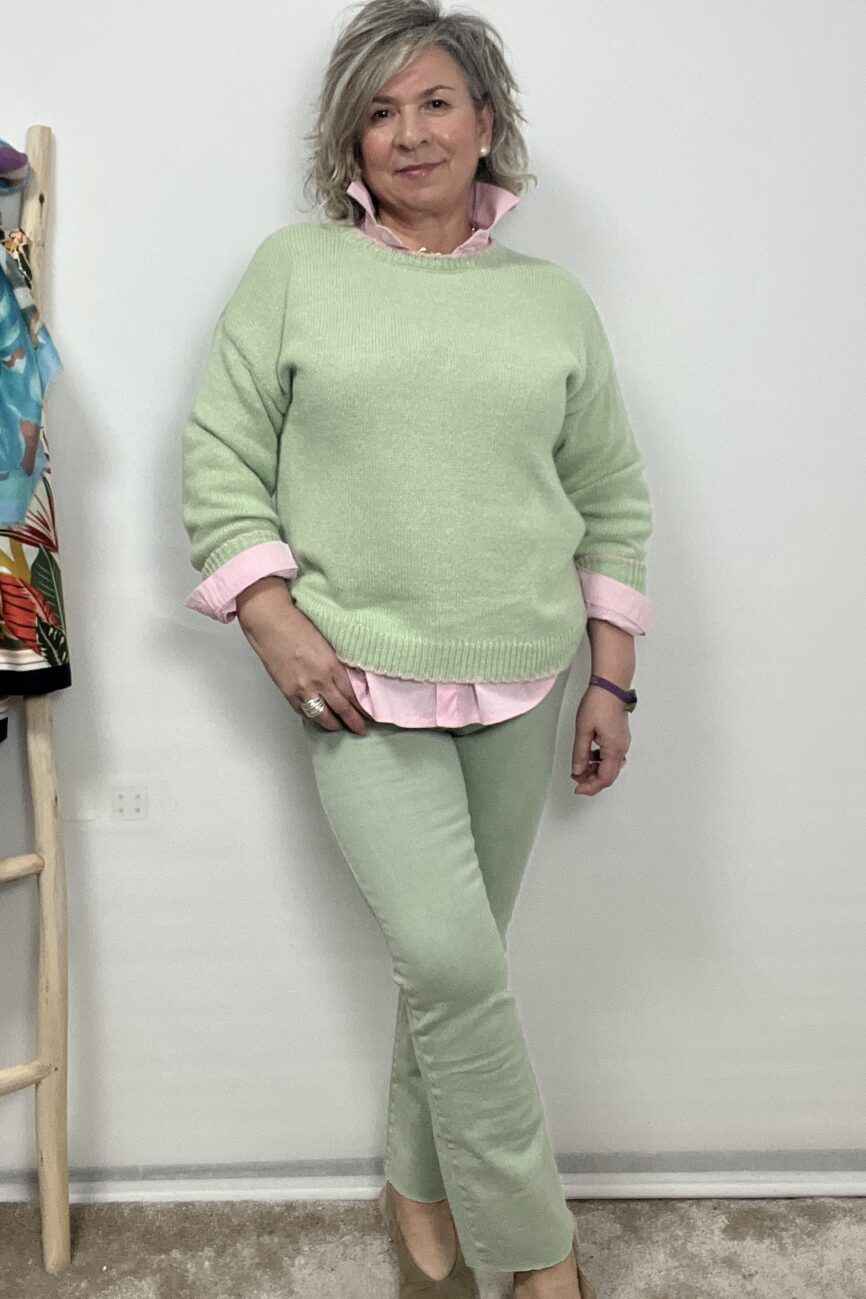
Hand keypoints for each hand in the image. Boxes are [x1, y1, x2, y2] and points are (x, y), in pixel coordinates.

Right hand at [237, 586, 371, 733]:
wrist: (270, 623)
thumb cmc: (297, 625)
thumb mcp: (327, 643)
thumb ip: (336, 663)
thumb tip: (347, 679)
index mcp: (332, 666)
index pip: (353, 696)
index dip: (363, 709)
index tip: (370, 716)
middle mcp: (319, 681)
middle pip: (341, 710)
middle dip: (353, 723)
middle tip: (361, 730)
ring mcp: (302, 689)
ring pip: (322, 716)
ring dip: (333, 725)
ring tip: (341, 728)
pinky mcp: (287, 692)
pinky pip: (302, 711)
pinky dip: (312, 717)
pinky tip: (318, 717)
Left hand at [571, 683, 630, 795]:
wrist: (611, 686)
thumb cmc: (598, 704)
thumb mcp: (583, 730)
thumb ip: (580, 754)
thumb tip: (578, 771)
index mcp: (613, 750)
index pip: (604, 778)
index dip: (590, 787)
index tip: (577, 788)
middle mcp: (621, 749)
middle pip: (609, 776)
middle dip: (592, 781)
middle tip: (576, 780)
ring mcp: (622, 743)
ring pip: (610, 767)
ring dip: (596, 771)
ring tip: (580, 767)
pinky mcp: (620, 737)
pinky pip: (611, 756)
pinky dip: (600, 761)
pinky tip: (588, 756)